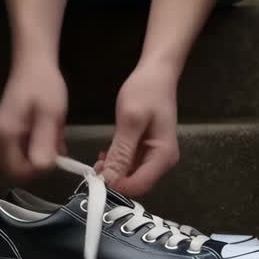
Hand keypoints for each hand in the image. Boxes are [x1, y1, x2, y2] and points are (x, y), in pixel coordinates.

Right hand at [0, 56, 67, 181]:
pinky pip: (26, 151)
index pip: (18, 173)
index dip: (38, 170)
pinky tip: (49, 130)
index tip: (55, 154)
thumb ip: (44, 142)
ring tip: (53, 131)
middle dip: (41, 163)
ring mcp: (4, 137)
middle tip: (56, 142)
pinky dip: (41, 146)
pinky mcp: (12, 134)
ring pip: (25, 161)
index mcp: (5, 137)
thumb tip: (43, 168)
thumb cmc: (43, 86)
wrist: (34, 63)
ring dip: (43, 153)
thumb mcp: (50, 114)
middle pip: (19, 170)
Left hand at [99, 62, 180, 196]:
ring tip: (99, 160)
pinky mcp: (149, 149)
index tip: (97, 178)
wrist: (157, 73)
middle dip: (116, 180)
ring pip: (133, 175)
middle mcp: (163, 161)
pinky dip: (119, 163)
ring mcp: (157, 155)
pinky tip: (107, 154)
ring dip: (115, 171)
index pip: (140, 185)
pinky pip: (133, 165)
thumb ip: (121, 152)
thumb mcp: (130, 121)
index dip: (117, 186)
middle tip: (94, 168)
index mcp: (163, 156)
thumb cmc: (146, 92)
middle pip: (137, 183)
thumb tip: (110, 179)